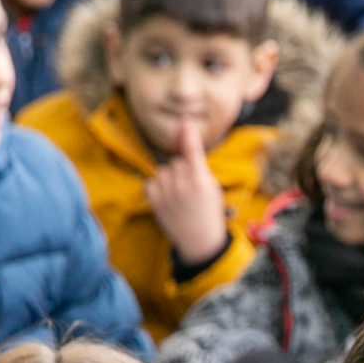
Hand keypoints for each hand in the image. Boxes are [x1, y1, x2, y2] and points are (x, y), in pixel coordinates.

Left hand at [143, 115, 230, 267]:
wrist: (200, 241)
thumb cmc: (209, 213)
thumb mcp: (212, 188)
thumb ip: (199, 169)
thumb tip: (186, 151)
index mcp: (200, 180)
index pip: (192, 150)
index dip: (188, 134)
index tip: (184, 120)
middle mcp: (182, 184)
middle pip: (176, 161)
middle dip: (181, 170)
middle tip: (190, 190)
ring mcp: (167, 194)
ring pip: (163, 171)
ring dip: (169, 179)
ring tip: (179, 196)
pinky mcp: (155, 202)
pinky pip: (151, 182)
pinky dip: (157, 188)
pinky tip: (168, 199)